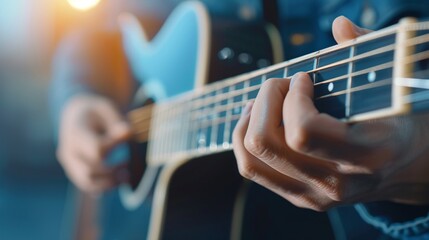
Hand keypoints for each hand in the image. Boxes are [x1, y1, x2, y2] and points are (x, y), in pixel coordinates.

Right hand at [57, 94, 131, 193]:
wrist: (77, 116)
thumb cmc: (95, 112)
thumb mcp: (106, 110)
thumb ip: (117, 122)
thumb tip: (128, 132)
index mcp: (76, 132)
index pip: (96, 148)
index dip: (114, 147)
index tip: (126, 138)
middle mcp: (68, 150)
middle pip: (88, 171)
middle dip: (112, 172)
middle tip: (128, 164)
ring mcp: (69, 163)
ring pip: (86, 183)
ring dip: (109, 183)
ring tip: (126, 177)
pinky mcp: (74, 171)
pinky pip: (87, 185)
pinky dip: (104, 187)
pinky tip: (118, 181)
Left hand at [233, 16, 428, 210]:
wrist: (411, 167)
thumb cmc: (399, 120)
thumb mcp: (394, 87)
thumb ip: (368, 51)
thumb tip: (340, 26)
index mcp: (366, 154)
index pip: (302, 131)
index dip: (292, 96)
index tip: (304, 78)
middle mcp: (336, 183)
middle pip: (266, 143)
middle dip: (264, 101)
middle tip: (281, 85)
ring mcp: (315, 196)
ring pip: (251, 160)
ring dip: (248, 121)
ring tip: (263, 101)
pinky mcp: (300, 197)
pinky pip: (252, 169)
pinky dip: (245, 140)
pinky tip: (258, 119)